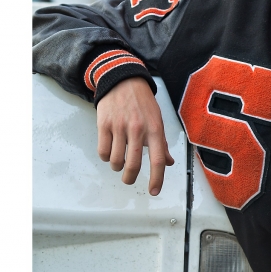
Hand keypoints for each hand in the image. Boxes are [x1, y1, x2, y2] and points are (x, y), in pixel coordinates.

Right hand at [96, 76, 173, 195]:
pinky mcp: (103, 125)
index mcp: (154, 129)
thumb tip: (169, 162)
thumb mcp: (158, 119)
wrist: (122, 80)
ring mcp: (119, 127)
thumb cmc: (142, 102)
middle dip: (130, 178)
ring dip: (117, 166)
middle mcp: (137, 129)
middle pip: (133, 165)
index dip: (157, 179)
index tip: (154, 191)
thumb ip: (162, 143)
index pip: (158, 160)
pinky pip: (102, 151)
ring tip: (119, 161)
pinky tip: (109, 151)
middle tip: (129, 179)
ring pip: (115, 161)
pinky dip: (105, 157)